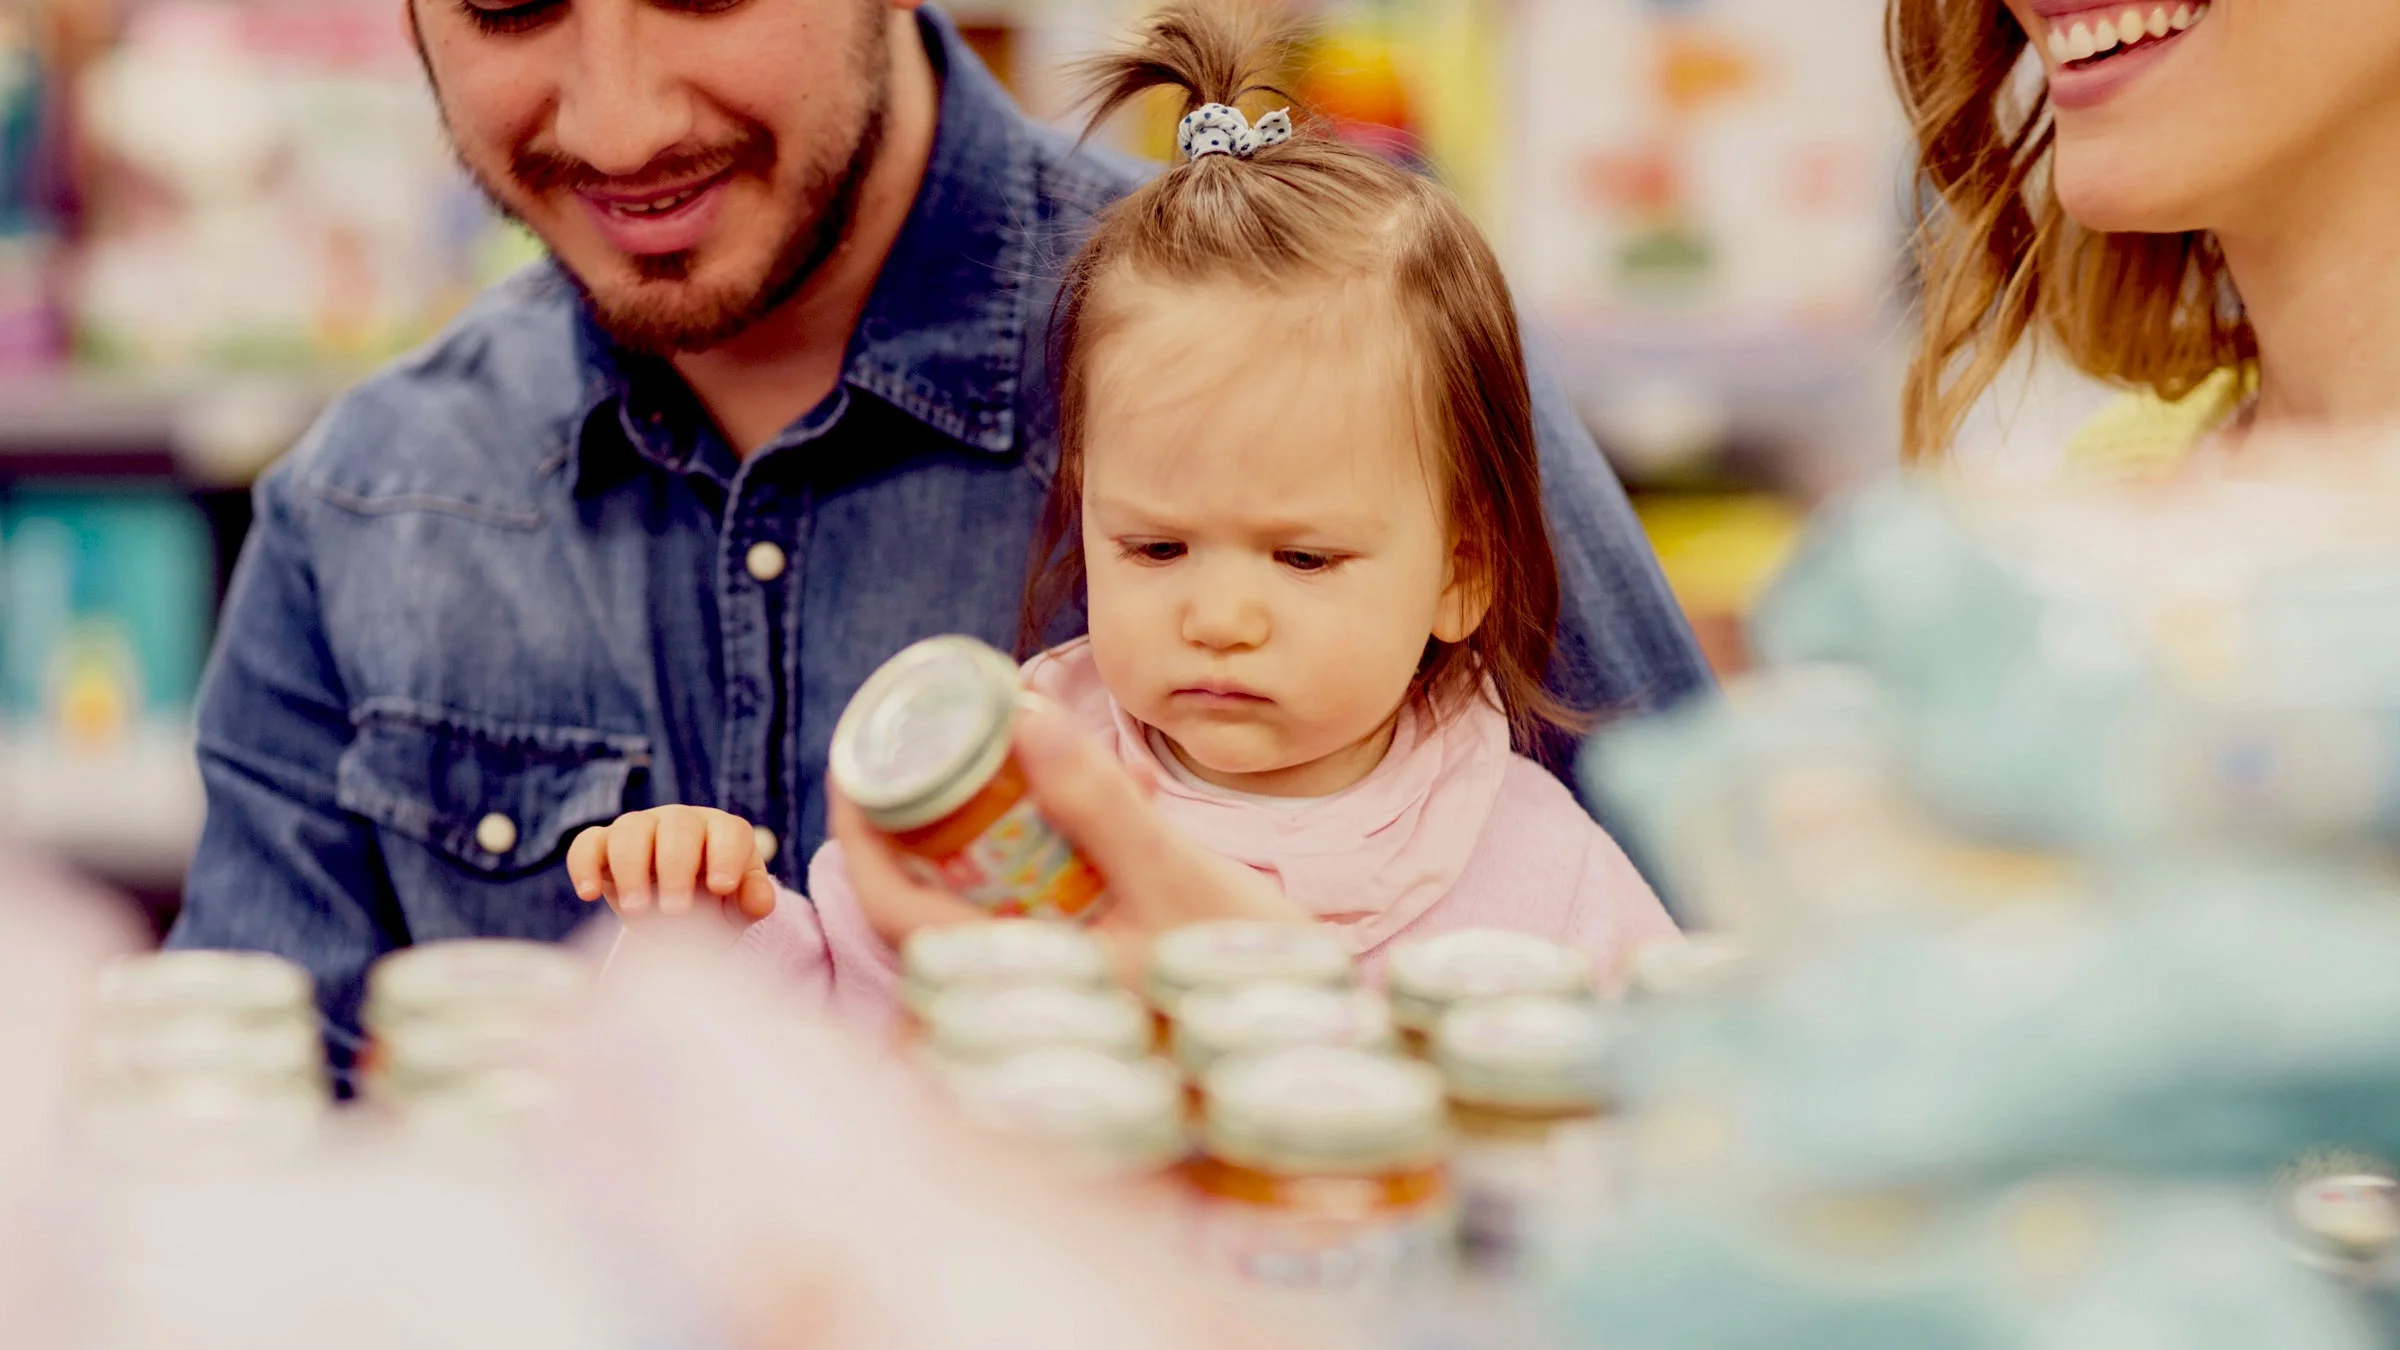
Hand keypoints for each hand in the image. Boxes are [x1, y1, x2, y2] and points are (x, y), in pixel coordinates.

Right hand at [568, 806, 777, 923]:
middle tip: (676, 910)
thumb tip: (760, 900)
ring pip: (630, 829)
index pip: (728, 832)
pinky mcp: (603, 845)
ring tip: (637, 909)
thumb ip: (752, 902)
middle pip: (677, 828)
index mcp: (722, 832)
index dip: (725, 856)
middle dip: (675, 868)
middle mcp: (682, 822)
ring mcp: (640, 828)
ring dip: (631, 868)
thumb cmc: (714, 909)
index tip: (721, 888)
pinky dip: (584, 865)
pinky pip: (587, 843)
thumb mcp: (737, 911)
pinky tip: (590, 894)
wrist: (674, 921)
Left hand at [832, 692, 1307, 982]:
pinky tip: (1134, 794)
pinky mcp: (1098, 960)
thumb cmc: (1254, 976)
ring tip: (1058, 744)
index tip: (856, 762)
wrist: (1324, 1038)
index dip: (863, 836)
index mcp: (1021, 984)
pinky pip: (1052, 893)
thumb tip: (1021, 716)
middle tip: (951, 722)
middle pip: (931, 891)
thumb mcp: (1177, 877)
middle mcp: (1026, 988)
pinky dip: (1070, 838)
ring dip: (1012, 814)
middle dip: (937, 804)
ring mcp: (1060, 976)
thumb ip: (1099, 804)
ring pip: (994, 887)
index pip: (896, 913)